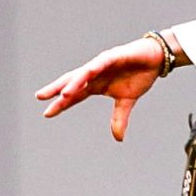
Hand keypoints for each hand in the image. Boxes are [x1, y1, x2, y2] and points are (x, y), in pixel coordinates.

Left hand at [34, 36, 164, 140]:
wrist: (155, 59)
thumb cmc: (139, 76)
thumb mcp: (128, 101)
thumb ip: (119, 118)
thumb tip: (118, 138)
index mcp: (96, 84)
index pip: (75, 96)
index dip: (61, 104)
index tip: (47, 113)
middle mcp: (94, 73)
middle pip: (71, 82)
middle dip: (56, 89)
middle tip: (40, 97)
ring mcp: (102, 64)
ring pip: (83, 73)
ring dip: (73, 83)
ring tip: (62, 94)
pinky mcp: (113, 56)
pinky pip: (99, 63)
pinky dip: (91, 69)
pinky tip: (85, 74)